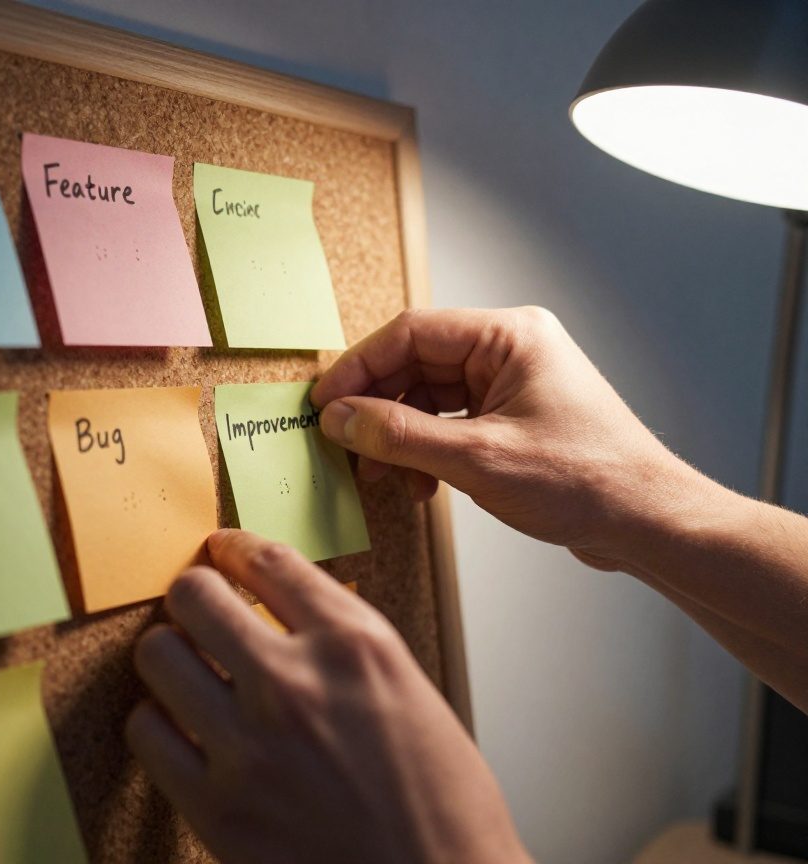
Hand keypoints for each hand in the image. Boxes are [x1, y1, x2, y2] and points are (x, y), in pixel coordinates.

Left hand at [126, 529, 529, 863]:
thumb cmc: (440, 803)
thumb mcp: (409, 688)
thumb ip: (342, 639)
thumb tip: (283, 606)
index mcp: (356, 647)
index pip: (269, 561)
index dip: (235, 547)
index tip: (223, 551)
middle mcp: (296, 685)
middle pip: (195, 595)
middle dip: (194, 594)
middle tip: (198, 608)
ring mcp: (249, 747)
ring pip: (158, 655)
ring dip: (171, 654)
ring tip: (188, 668)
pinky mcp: (216, 808)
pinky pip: (145, 731)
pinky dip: (158, 722)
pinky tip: (182, 728)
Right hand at [311, 307, 698, 567]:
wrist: (647, 521)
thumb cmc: (585, 481)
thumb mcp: (478, 458)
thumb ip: (401, 435)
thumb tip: (340, 418)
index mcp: (510, 336)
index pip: (412, 332)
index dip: (360, 366)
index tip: (325, 403)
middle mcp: (510, 350)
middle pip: (417, 363)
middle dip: (378, 407)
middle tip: (343, 442)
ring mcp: (513, 383)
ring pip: (430, 396)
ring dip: (400, 435)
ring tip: (379, 473)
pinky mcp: (513, 417)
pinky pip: (451, 420)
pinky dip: (426, 450)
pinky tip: (419, 484)